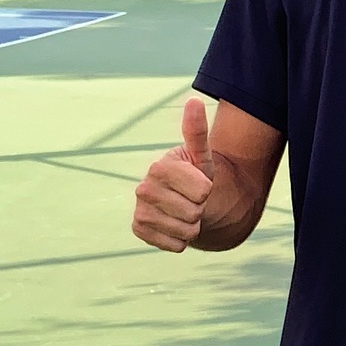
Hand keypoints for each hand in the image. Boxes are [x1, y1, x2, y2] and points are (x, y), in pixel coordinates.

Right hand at [132, 97, 215, 251]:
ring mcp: (140, 210)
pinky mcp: (139, 229)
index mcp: (160, 167)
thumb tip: (193, 100)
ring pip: (185, 231)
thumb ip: (197, 131)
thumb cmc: (195, 176)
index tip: (199, 185)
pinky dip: (181, 241)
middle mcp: (144, 187)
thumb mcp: (201, 155)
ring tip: (185, 214)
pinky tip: (175, 227)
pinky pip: (174, 245)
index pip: (202, 191)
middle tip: (192, 202)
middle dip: (200, 210)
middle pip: (193, 212)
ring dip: (192, 227)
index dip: (206, 191)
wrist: (184, 203)